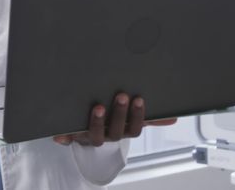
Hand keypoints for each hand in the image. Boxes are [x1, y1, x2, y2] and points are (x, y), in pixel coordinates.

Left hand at [52, 92, 177, 145]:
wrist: (86, 133)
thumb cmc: (112, 122)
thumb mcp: (131, 119)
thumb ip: (151, 118)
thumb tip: (174, 118)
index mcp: (123, 131)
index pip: (134, 128)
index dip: (136, 116)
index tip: (138, 99)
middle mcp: (107, 136)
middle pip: (116, 131)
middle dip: (120, 114)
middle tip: (122, 96)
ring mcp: (89, 137)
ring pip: (95, 136)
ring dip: (97, 123)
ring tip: (98, 107)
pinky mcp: (72, 136)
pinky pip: (67, 138)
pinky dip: (64, 137)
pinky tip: (60, 133)